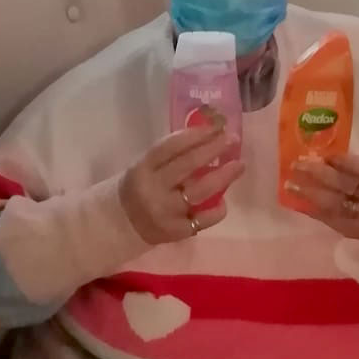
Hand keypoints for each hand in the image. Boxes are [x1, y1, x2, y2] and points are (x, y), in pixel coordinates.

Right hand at [119, 124, 244, 245]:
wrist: (119, 226)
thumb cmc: (138, 189)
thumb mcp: (144, 168)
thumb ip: (169, 156)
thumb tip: (207, 137)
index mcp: (142, 169)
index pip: (170, 146)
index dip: (195, 134)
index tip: (215, 126)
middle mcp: (153, 189)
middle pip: (188, 164)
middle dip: (213, 149)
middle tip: (232, 139)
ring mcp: (166, 212)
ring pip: (200, 191)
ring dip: (223, 176)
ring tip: (239, 165)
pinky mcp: (176, 232)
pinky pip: (204, 219)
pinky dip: (217, 209)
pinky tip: (222, 201)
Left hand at [285, 153, 358, 251]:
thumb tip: (323, 150)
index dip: (349, 163)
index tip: (328, 156)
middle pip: (346, 185)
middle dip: (320, 174)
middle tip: (298, 164)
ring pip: (333, 203)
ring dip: (309, 193)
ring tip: (289, 184)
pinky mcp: (347, 229)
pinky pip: (326, 217)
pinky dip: (309, 208)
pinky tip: (294, 199)